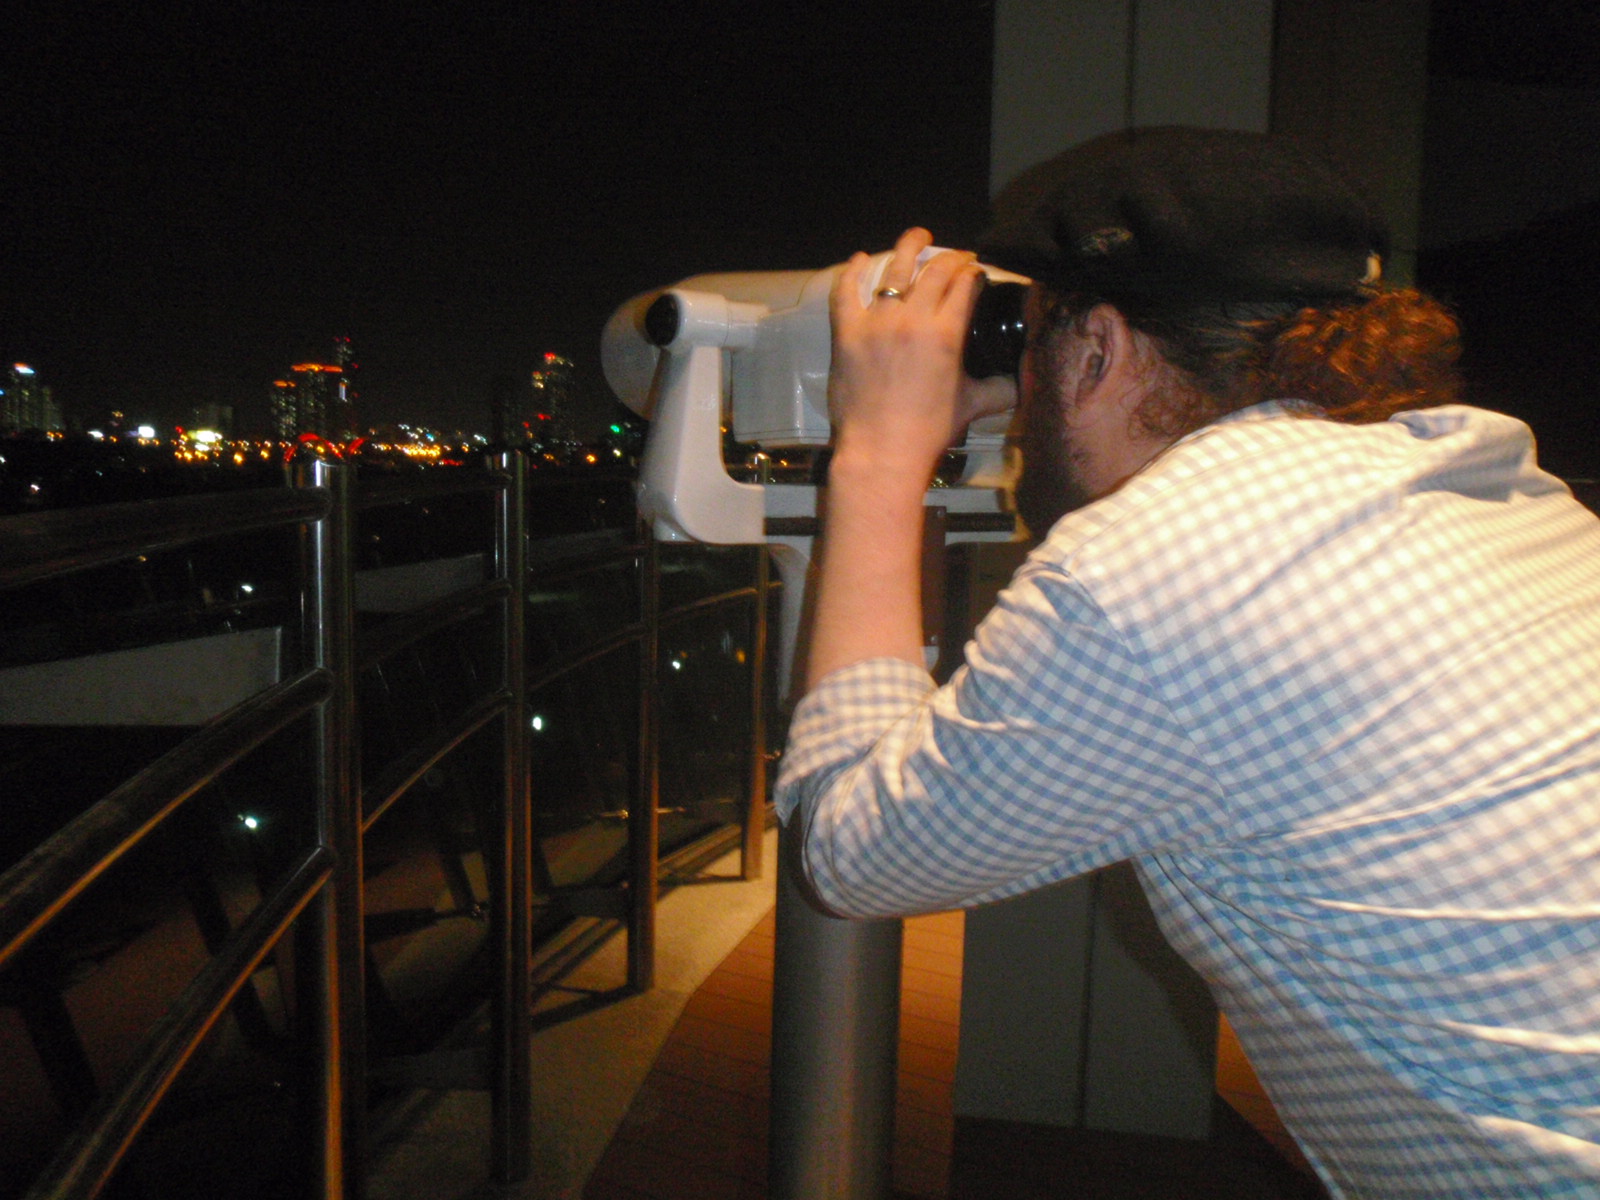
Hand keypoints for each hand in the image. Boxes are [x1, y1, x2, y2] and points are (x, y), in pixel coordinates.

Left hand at [828, 227, 987, 478]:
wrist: (881, 451)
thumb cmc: (929, 431)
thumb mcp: (971, 405)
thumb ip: (999, 390)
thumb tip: (1021, 385)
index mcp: (947, 332)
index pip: (964, 285)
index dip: (973, 272)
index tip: (975, 271)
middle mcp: (913, 318)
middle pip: (935, 271)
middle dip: (950, 257)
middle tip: (956, 256)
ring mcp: (877, 322)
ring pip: (895, 270)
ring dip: (908, 247)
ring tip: (918, 237)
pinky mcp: (847, 333)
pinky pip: (846, 292)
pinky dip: (853, 271)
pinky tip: (860, 259)